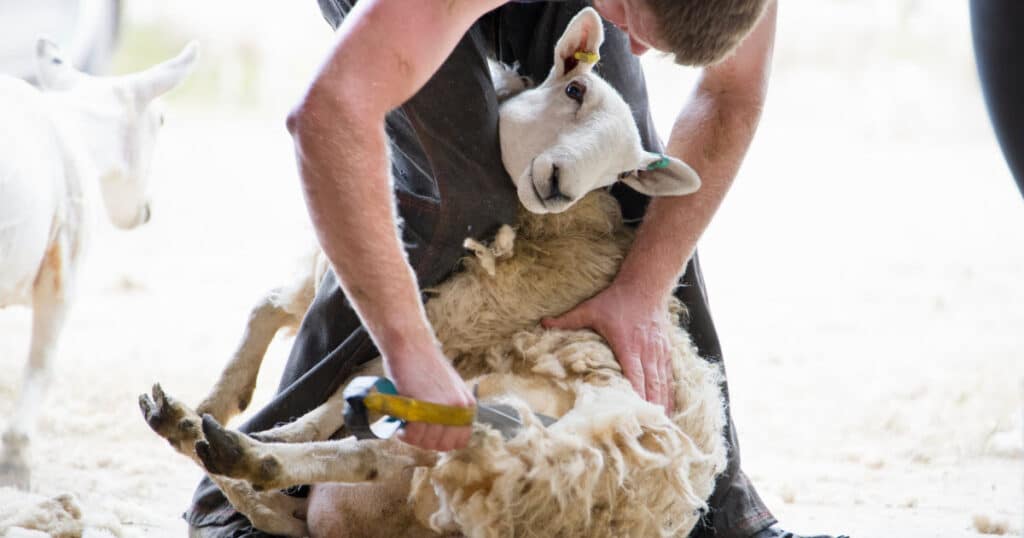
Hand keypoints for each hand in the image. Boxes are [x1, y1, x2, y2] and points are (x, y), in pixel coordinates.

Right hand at [386, 346, 474, 450]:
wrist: (411, 345)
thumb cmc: (423, 366)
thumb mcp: (446, 390)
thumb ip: (447, 411)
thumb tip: (436, 435)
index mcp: (467, 404)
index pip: (460, 440)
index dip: (442, 441)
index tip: (428, 435)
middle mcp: (460, 408)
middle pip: (443, 445)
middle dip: (425, 442)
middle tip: (412, 430)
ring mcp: (444, 408)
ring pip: (428, 441)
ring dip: (413, 438)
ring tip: (405, 425)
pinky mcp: (426, 406)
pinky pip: (414, 433)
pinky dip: (405, 433)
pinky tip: (401, 424)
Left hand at [542, 283, 674, 413]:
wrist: (646, 285)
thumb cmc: (617, 299)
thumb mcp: (591, 308)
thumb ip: (568, 319)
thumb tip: (543, 323)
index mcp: (628, 346)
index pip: (634, 376)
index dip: (636, 396)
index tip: (633, 414)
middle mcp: (646, 352)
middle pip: (651, 386)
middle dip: (649, 408)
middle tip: (647, 430)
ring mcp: (658, 352)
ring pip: (662, 383)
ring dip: (661, 404)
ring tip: (658, 426)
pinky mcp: (665, 351)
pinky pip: (669, 377)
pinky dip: (669, 393)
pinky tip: (668, 409)